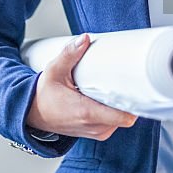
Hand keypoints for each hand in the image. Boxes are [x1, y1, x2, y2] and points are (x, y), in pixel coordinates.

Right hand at [24, 33, 138, 140]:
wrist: (32, 114)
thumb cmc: (44, 95)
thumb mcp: (54, 70)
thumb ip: (69, 54)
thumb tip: (85, 39)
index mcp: (86, 112)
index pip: (123, 117)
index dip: (135, 104)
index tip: (140, 89)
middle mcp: (93, 126)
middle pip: (126, 116)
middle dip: (128, 100)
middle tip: (127, 81)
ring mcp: (96, 132)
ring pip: (121, 120)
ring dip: (121, 106)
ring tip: (116, 88)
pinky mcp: (96, 133)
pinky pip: (114, 123)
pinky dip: (115, 112)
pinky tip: (109, 98)